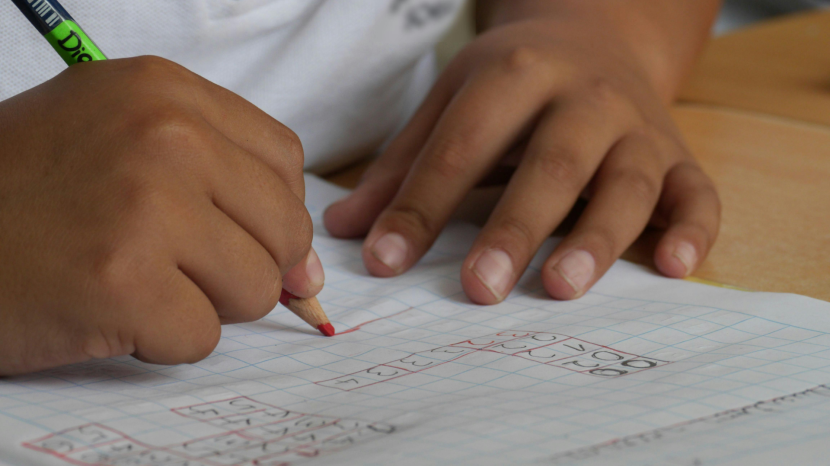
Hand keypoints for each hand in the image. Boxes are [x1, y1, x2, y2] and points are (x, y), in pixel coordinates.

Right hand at [0, 57, 320, 374]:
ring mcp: (145, 206)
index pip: (284, 161)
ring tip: (134, 282)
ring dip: (203, 304)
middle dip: (244, 267)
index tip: (243, 238)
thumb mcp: (122, 145)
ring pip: (256, 288)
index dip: (271, 213)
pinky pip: (202, 337)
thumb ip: (224, 188)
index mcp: (164, 91)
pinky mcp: (122, 282)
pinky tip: (106, 310)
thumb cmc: (25, 194)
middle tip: (175, 267)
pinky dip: (161, 340)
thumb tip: (309, 271)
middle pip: (284, 229)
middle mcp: (163, 135)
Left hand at [324, 19, 719, 303]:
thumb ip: (403, 166)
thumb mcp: (453, 103)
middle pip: (551, 164)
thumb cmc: (514, 83)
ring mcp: (637, 126)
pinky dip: (693, 230)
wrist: (598, 35)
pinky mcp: (678, 155)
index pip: (461, 147)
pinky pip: (697, 193)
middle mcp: (584, 97)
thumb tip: (344, 232)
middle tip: (479, 289)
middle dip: (514, 227)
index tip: (384, 263)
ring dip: (598, 237)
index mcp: (515, 75)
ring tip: (561, 287)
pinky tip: (674, 268)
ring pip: (627, 182)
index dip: (421, 206)